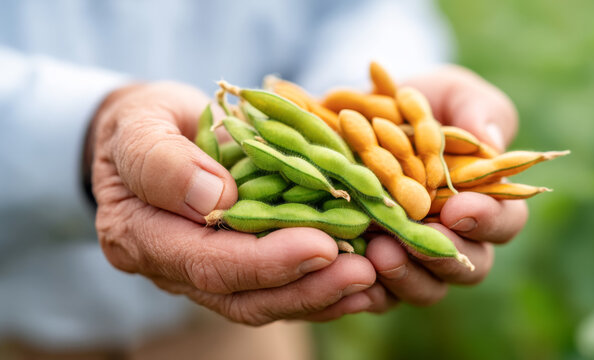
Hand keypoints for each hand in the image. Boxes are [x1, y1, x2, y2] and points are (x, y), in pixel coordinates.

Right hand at [90, 82, 376, 324]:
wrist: (149, 136)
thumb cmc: (141, 124)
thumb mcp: (139, 125)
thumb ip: (162, 161)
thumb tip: (215, 199)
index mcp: (141, 235)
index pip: (206, 262)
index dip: (265, 261)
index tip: (322, 245)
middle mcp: (173, 268)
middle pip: (243, 296)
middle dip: (306, 287)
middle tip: (364, 272)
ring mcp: (206, 273)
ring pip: (266, 302)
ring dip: (322, 294)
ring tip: (373, 277)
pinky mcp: (235, 266)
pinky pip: (278, 289)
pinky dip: (321, 287)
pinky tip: (362, 281)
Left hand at [311, 65, 527, 316]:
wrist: (357, 117)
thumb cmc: (416, 104)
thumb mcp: (448, 92)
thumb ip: (476, 109)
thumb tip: (491, 139)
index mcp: (483, 199)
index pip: (504, 221)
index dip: (487, 219)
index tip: (458, 207)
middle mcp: (453, 235)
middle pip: (470, 267)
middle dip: (445, 256)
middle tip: (416, 240)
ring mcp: (415, 255)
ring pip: (427, 288)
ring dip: (407, 276)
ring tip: (379, 251)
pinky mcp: (377, 266)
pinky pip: (380, 296)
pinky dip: (370, 290)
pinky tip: (352, 272)